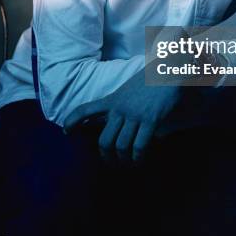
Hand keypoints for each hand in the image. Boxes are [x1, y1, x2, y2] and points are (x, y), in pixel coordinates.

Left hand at [63, 65, 183, 164]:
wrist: (169, 70)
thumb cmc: (151, 78)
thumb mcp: (129, 87)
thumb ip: (122, 104)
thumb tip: (121, 123)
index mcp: (113, 99)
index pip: (86, 110)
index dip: (73, 121)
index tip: (66, 131)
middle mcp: (120, 109)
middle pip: (104, 140)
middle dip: (106, 156)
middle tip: (112, 162)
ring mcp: (134, 115)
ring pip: (121, 146)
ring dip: (124, 160)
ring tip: (128, 165)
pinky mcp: (149, 120)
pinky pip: (139, 146)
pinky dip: (138, 158)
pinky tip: (140, 160)